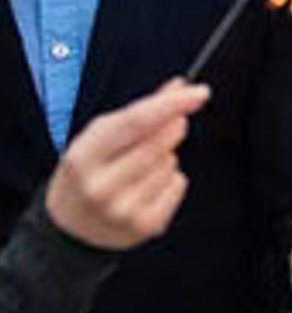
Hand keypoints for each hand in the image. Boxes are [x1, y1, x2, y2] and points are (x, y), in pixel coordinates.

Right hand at [45, 79, 210, 249]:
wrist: (71, 227)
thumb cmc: (90, 170)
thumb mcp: (102, 135)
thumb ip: (142, 109)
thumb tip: (180, 85)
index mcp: (84, 156)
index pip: (136, 122)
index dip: (171, 104)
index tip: (200, 92)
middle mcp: (99, 187)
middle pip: (158, 143)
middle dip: (173, 127)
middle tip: (170, 125)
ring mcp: (121, 211)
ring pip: (170, 162)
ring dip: (167, 157)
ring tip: (140, 168)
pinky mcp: (143, 226)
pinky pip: (179, 184)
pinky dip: (172, 179)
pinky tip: (148, 187)